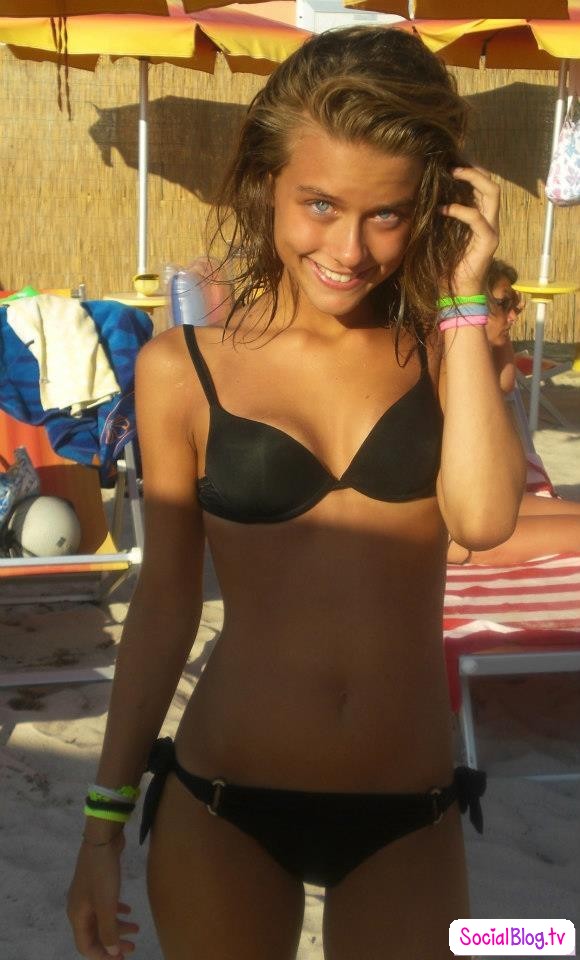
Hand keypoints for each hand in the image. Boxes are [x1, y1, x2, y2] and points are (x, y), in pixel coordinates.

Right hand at [67, 834, 139, 958]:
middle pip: (95, 934)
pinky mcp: (98, 884)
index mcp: (77, 916)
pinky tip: (129, 910)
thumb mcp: (106, 905)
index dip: (102, 956)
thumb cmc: (103, 874)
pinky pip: (106, 905)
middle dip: (113, 943)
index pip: (86, 946)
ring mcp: (88, 895)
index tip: (121, 958)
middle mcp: (80, 908)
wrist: (102, 839)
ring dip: (118, 927)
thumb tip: (112, 953)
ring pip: (102, 919)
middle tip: (132, 947)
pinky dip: (117, 911)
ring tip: (137, 929)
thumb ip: (108, 930)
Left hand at [439, 166, 499, 295]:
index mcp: (480, 219)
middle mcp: (489, 221)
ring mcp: (491, 230)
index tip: (450, 162)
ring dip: (473, 179)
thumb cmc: (446, 267)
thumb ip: (439, 217)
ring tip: (453, 173)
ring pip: (492, 193)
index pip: (483, 187)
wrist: (457, 293)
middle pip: (491, 184)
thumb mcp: (440, 236)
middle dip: (473, 169)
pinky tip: (443, 209)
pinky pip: (477, 218)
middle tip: (452, 164)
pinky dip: (459, 210)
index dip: (471, 171)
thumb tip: (423, 198)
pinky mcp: (488, 241)